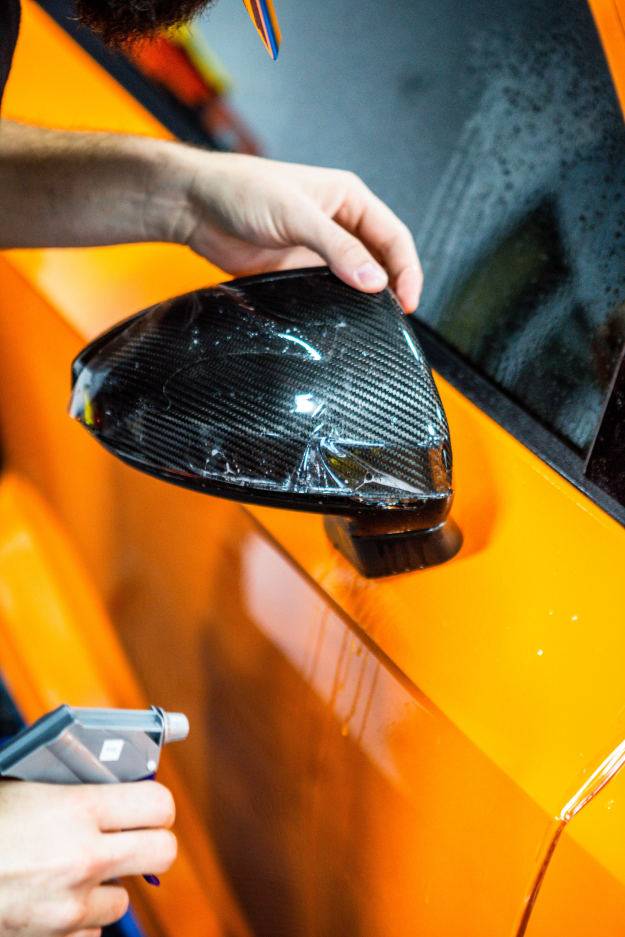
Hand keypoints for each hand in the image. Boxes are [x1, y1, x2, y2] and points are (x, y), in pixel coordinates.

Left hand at [0, 123, 421, 310]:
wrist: (195, 206)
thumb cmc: (240, 190)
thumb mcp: (296, 215)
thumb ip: (337, 248)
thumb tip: (373, 279)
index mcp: (347, 198)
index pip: (393, 236)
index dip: (406, 269)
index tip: (408, 301)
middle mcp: (337, 223)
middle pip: (380, 260)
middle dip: (391, 287)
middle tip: (396, 318)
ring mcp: (317, 249)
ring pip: (355, 279)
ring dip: (365, 299)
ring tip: (373, 323)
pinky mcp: (296, 270)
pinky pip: (327, 292)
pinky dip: (338, 307)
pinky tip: (340, 320)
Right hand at [0, 780, 175, 936]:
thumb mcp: (27, 785)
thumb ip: (76, 786)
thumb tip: (117, 780)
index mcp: (78, 808)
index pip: (159, 804)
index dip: (157, 804)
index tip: (148, 805)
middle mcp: (83, 857)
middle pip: (163, 852)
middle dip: (153, 843)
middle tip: (135, 837)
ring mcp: (70, 904)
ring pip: (124, 898)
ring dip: (107, 885)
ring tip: (77, 869)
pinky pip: (92, 931)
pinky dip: (80, 919)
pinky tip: (56, 898)